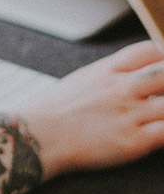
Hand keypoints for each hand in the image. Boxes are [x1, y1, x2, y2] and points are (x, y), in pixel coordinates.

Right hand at [21, 40, 163, 179]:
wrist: (41, 134)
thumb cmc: (58, 110)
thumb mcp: (83, 79)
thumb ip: (109, 75)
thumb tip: (129, 74)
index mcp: (107, 70)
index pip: (147, 51)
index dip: (163, 56)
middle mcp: (120, 88)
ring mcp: (128, 113)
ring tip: (161, 112)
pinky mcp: (134, 141)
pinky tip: (162, 131)